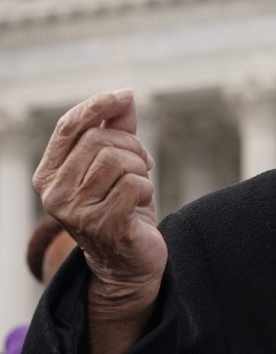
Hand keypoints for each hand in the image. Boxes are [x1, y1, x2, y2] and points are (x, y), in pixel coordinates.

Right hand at [32, 89, 166, 344]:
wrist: (128, 261)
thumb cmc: (122, 206)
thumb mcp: (118, 163)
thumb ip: (117, 128)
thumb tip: (124, 95)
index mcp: (49, 174)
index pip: (68, 126)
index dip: (97, 105)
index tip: (124, 95)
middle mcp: (53, 193)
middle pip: (99, 140)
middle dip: (131, 146)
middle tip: (140, 165)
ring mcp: (74, 212)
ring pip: (116, 160)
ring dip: (139, 169)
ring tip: (138, 186)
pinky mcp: (101, 225)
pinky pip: (134, 184)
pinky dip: (146, 189)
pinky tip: (139, 205)